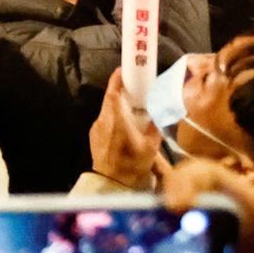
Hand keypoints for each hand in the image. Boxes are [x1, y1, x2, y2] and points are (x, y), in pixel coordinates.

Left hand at [89, 68, 161, 187]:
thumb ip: (155, 128)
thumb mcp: (151, 147)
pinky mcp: (94, 135)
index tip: (122, 70)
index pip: (112, 94)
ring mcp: (96, 128)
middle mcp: (103, 121)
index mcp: (116, 121)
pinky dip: (114, 116)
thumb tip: (159, 114)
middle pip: (109, 99)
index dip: (116, 80)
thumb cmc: (132, 165)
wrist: (112, 182)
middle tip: (132, 86)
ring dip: (117, 105)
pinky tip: (124, 124)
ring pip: (106, 109)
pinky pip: (104, 119)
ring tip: (131, 106)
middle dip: (119, 90)